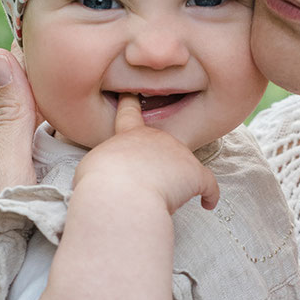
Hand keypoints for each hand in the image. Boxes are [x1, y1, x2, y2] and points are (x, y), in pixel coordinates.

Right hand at [72, 94, 220, 214]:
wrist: (121, 193)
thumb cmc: (99, 183)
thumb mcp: (91, 167)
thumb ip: (104, 165)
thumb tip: (111, 177)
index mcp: (128, 135)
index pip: (129, 114)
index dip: (130, 105)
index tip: (132, 96)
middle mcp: (156, 137)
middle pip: (161, 147)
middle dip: (156, 165)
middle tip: (143, 188)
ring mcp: (179, 153)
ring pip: (181, 167)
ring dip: (175, 183)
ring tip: (159, 201)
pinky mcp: (195, 174)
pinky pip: (208, 184)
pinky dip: (209, 194)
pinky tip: (207, 203)